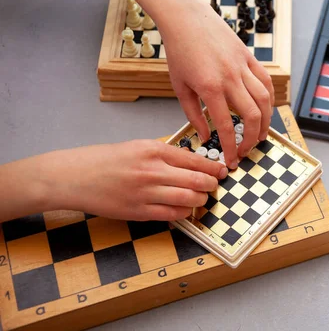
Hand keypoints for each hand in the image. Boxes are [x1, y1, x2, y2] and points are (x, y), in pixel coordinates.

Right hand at [0, 140, 228, 222]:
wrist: (74, 177)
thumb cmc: (104, 160)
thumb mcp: (137, 146)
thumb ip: (164, 154)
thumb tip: (192, 163)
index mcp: (154, 150)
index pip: (196, 159)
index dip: (214, 167)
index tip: (222, 170)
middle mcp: (153, 170)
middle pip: (198, 180)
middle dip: (211, 184)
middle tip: (214, 185)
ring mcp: (146, 193)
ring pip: (189, 199)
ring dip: (200, 199)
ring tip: (201, 197)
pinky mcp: (139, 211)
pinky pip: (172, 214)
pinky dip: (184, 212)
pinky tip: (185, 208)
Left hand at [107, 0, 274, 169]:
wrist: (186, 18)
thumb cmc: (179, 52)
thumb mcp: (180, 87)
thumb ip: (193, 115)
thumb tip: (205, 137)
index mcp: (210, 88)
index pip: (227, 126)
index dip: (231, 148)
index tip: (231, 161)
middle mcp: (231, 78)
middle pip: (253, 116)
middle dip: (252, 139)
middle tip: (246, 151)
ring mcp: (243, 66)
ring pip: (265, 100)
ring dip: (266, 122)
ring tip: (260, 135)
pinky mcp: (249, 57)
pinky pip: (266, 82)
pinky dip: (269, 99)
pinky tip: (265, 110)